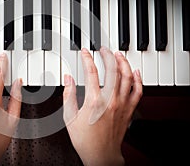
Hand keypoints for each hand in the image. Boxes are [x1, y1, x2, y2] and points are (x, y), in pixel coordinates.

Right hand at [63, 47, 142, 165]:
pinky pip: (137, 91)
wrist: (101, 155)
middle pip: (113, 70)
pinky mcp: (129, 110)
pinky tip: (134, 72)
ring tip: (118, 55)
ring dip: (123, 63)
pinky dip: (137, 79)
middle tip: (103, 50)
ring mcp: (122, 104)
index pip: (91, 72)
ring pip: (126, 77)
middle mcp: (110, 100)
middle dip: (108, 55)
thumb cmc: (85, 139)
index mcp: (94, 101)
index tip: (85, 52)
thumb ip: (68, 95)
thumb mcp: (69, 117)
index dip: (87, 59)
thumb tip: (68, 79)